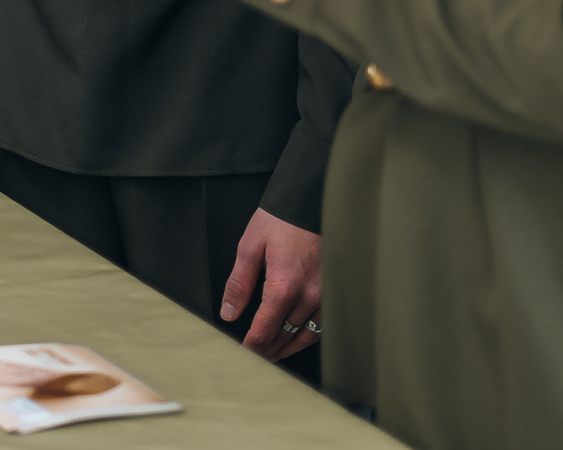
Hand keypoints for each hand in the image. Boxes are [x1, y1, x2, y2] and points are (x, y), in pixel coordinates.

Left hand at [221, 207, 321, 360]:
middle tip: (253, 359)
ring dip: (286, 348)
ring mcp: (325, 296)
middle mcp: (307, 296)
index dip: (251, 347)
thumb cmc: (280, 220)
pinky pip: (321, 325)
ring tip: (272, 355)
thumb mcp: (250, 246)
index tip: (242, 353)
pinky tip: (296, 338)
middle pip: (284, 337)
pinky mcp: (334, 291)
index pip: (264, 331)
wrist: (312, 202)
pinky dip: (307, 336)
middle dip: (266, 351)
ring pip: (304, 335)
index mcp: (283, 286)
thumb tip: (229, 313)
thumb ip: (239, 283)